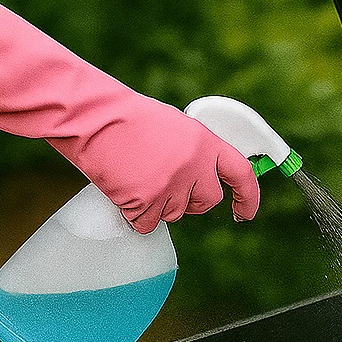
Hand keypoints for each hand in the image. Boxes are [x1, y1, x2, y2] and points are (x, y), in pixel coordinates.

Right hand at [69, 89, 259, 234]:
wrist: (93, 117)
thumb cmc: (128, 118)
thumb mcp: (174, 127)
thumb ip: (195, 152)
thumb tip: (203, 177)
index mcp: (205, 142)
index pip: (241, 174)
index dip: (247, 197)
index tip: (244, 213)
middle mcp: (194, 166)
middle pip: (206, 202)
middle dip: (191, 201)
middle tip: (166, 186)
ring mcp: (171, 185)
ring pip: (175, 214)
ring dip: (158, 205)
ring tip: (137, 177)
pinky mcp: (146, 201)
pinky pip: (147, 224)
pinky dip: (135, 215)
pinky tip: (124, 190)